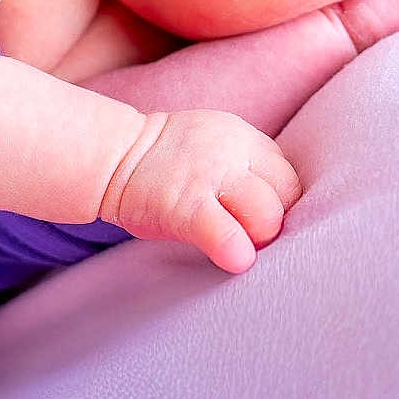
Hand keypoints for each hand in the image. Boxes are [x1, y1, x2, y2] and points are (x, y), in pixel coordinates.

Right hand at [99, 110, 303, 273]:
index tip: (257, 220)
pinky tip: (235, 260)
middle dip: (271, 224)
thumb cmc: (165, 166)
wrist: (111, 157)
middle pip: (285, 196)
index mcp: (242, 138)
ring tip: (236, 246)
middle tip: (247, 236)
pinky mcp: (185, 205)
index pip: (287, 177)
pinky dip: (236, 252)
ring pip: (266, 215)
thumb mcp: (215, 149)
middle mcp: (232, 151)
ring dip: (257, 239)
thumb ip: (247, 170)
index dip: (280, 205)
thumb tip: (276, 214)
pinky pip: (226, 234)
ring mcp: (209, 176)